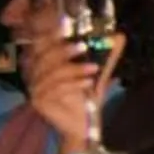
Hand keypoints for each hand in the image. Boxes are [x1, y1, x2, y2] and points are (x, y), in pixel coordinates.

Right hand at [23, 29, 120, 143]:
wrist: (82, 127)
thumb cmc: (86, 99)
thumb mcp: (96, 74)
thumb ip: (105, 56)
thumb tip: (119, 36)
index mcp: (44, 64)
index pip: (41, 43)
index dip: (50, 34)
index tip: (65, 26)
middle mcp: (34, 74)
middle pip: (43, 56)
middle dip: (63, 49)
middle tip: (83, 47)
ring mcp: (34, 88)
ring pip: (51, 72)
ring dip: (74, 69)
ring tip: (94, 69)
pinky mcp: (38, 101)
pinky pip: (55, 89)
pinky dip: (73, 84)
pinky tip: (88, 84)